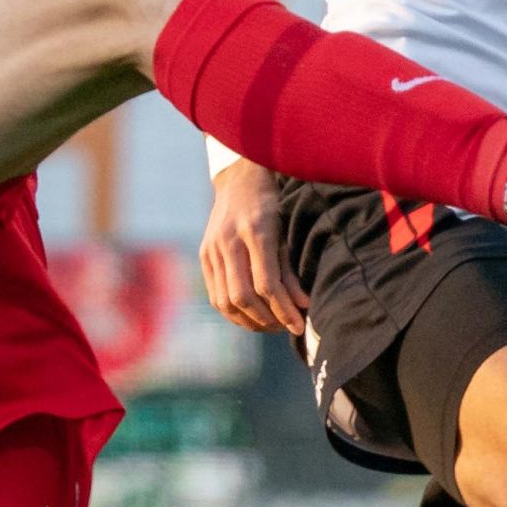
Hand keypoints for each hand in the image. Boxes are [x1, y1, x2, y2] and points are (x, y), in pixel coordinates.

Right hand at [198, 161, 305, 332]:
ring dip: (249, 321)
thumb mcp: (287, 231)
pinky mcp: (204, 255)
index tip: (299, 325)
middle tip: (286, 327)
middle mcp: (228, 241)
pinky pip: (214, 295)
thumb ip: (291, 269)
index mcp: (255, 232)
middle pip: (243, 296)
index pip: (267, 284)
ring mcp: (212, 249)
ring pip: (225, 301)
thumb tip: (303, 306)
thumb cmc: (271, 204)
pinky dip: (232, 313)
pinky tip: (250, 317)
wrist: (239, 179)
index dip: (284, 310)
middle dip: (267, 319)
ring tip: (270, 326)